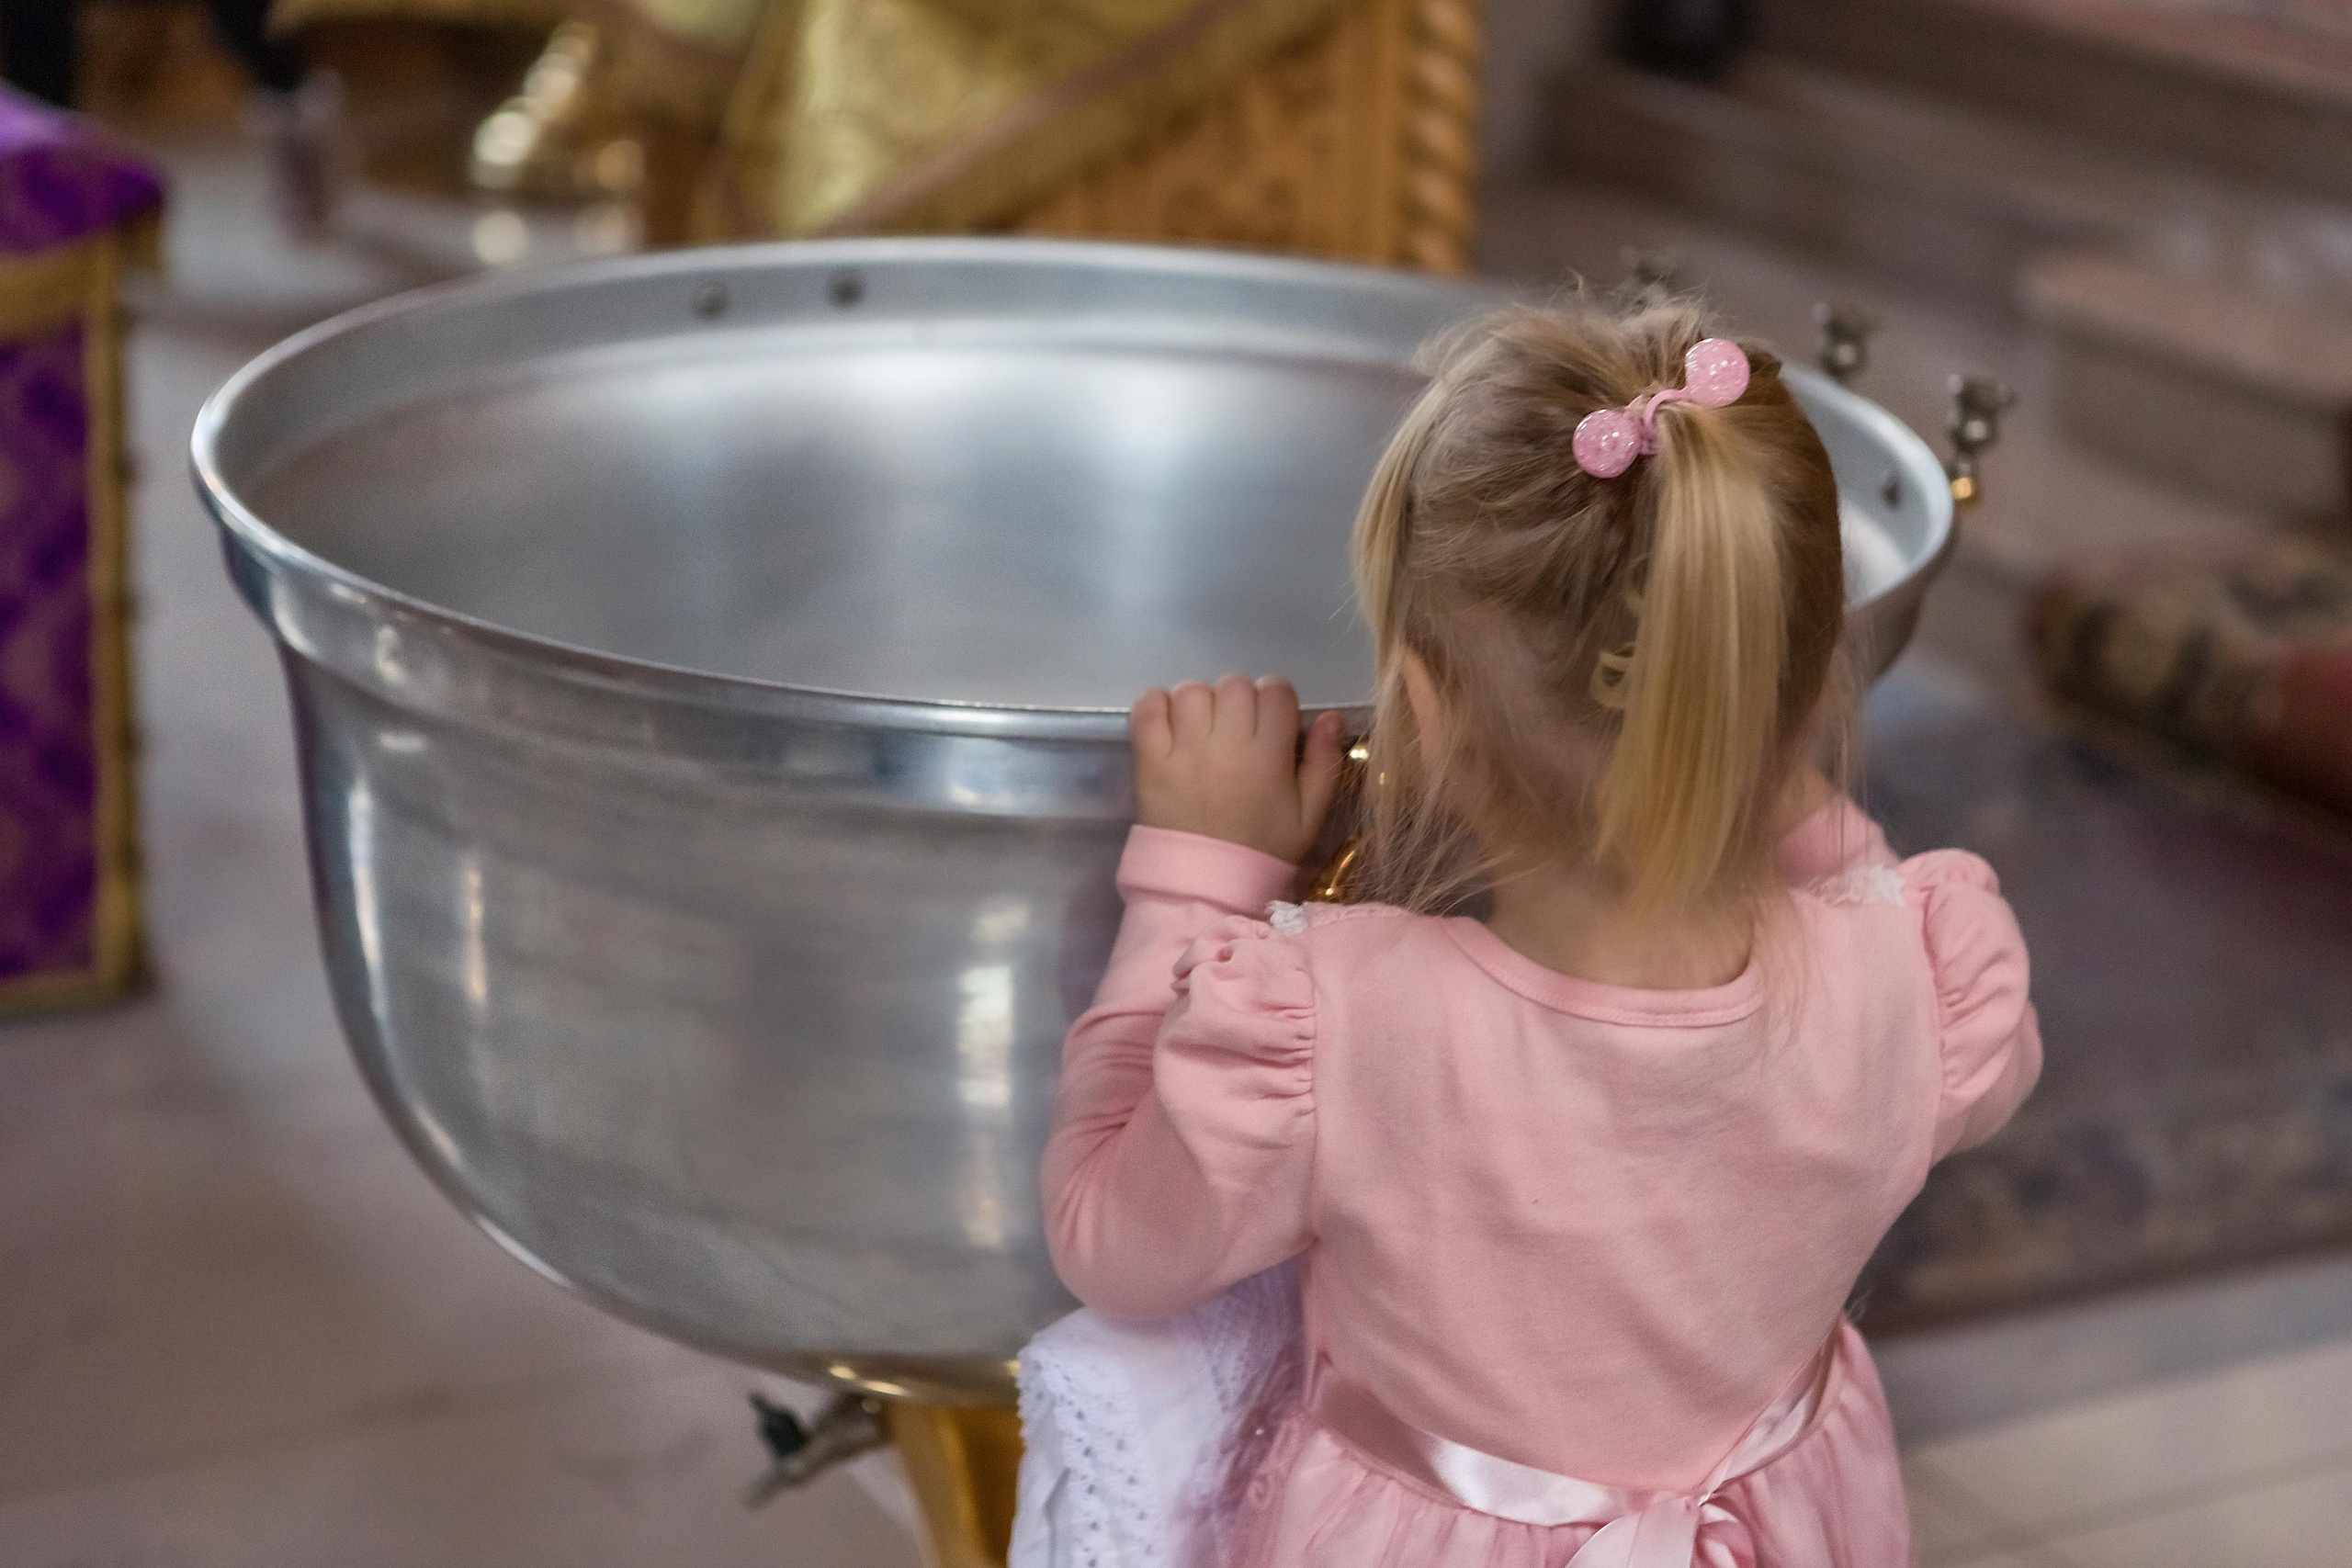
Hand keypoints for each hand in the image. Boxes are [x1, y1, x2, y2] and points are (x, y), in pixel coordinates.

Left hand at [1130, 677, 1345, 863]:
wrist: (1207, 887)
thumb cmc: (1262, 850)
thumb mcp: (1309, 816)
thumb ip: (1324, 763)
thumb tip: (1330, 716)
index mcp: (1269, 757)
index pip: (1276, 691)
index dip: (1275, 699)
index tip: (1269, 721)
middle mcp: (1227, 746)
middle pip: (1234, 685)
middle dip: (1238, 700)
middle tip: (1234, 730)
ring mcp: (1184, 751)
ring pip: (1192, 691)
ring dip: (1198, 702)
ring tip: (1200, 730)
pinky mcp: (1149, 761)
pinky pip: (1148, 708)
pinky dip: (1156, 705)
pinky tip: (1168, 724)